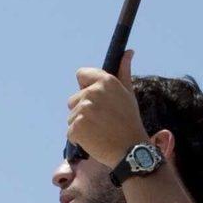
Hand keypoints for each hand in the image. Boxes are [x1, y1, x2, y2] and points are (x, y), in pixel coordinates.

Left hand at [66, 48, 152, 166]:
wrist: (131, 150)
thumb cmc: (130, 122)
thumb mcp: (128, 94)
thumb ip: (123, 72)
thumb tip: (128, 52)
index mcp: (105, 81)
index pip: (81, 75)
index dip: (85, 87)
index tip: (94, 99)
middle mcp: (92, 93)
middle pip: (74, 99)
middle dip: (83, 110)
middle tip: (102, 121)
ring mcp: (83, 110)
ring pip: (72, 116)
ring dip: (82, 125)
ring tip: (100, 131)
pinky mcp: (76, 126)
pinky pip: (71, 131)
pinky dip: (79, 138)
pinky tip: (95, 140)